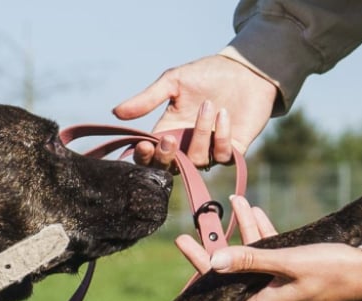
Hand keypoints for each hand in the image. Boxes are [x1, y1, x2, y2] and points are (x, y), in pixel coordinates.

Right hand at [113, 55, 276, 167]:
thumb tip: (116, 112)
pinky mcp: (232, 151)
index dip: (144, 157)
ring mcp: (209, 151)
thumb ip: (147, 99)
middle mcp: (187, 146)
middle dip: (166, 158)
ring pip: (197, 160)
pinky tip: (224, 113)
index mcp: (169, 131)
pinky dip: (221, 135)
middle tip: (169, 138)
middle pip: (168, 169)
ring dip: (200, 132)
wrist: (245, 70)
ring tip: (208, 104)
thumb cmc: (207, 74)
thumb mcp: (173, 81)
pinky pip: (221, 155)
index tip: (145, 144)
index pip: (150, 156)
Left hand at [176, 196, 361, 300]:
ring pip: (251, 264)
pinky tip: (254, 210)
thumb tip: (213, 262)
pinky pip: (271, 258)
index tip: (177, 299)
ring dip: (240, 235)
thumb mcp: (290, 262)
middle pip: (229, 283)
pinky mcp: (297, 277)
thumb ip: (251, 260)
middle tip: (183, 238)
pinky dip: (263, 236)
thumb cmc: (336, 270)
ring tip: (227, 205)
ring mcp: (283, 292)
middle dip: (208, 257)